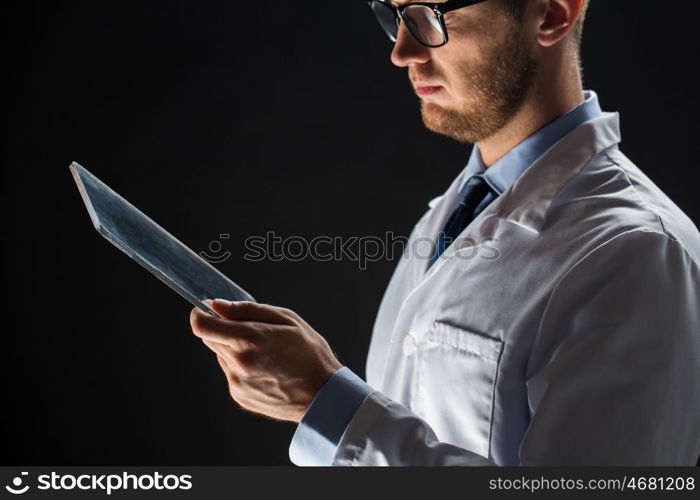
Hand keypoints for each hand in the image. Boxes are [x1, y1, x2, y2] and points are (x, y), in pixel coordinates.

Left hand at [189, 300, 341, 422]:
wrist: (322, 395)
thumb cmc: (310, 354)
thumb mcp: (287, 320)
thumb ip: (248, 310)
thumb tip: (218, 305)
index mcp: (250, 339)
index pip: (202, 326)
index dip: (199, 314)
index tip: (206, 309)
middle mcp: (239, 362)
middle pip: (210, 338)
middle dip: (224, 329)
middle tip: (252, 331)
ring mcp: (236, 381)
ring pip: (221, 355)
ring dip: (234, 349)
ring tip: (265, 353)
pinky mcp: (238, 395)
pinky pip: (230, 372)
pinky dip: (241, 366)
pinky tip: (266, 369)